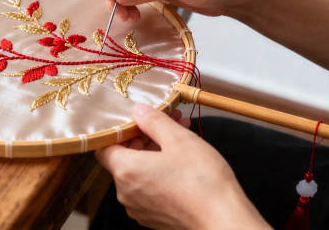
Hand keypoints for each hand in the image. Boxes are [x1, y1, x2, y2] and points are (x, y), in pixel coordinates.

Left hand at [95, 104, 269, 228]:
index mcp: (126, 170)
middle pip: (124, 157)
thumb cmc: (202, 181)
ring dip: (156, 151)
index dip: (120, 129)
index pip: (104, 146)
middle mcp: (126, 192)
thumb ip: (153, 120)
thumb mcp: (178, 139)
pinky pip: (149, 187)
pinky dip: (160, 170)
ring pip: (139, 172)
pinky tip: (182, 158)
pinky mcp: (153, 216)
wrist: (223, 219)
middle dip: (145, 135)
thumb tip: (137, 110)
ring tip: (181, 134)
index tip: (139, 119)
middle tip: (168, 121)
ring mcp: (139, 207)